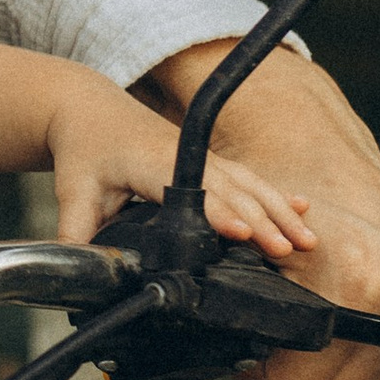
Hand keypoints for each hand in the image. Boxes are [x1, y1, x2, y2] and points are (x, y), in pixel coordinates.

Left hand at [43, 70, 313, 262]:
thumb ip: (75, 231)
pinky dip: (276, 195)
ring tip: (306, 241)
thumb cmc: (84, 149)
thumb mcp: (73, 189)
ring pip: (250, 184)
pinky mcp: (212, 162)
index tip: (243, 233)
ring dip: (280, 211)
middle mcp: (188, 157)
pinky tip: (302, 209)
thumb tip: (74, 268)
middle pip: (233, 191)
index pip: (194, 192)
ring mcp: (205, 158)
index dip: (219, 213)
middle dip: (263, 220)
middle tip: (290, 250)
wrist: (90, 111)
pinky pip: (250, 178)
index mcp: (154, 164)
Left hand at [147, 41, 379, 379]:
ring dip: (338, 368)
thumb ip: (207, 345)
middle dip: (297, 375)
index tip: (252, 352)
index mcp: (356, 282)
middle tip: (279, 338)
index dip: (264, 378)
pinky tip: (351, 319)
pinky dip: (377, 353)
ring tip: (313, 318)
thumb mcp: (229, 270)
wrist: (312, 149)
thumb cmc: (260, 206)